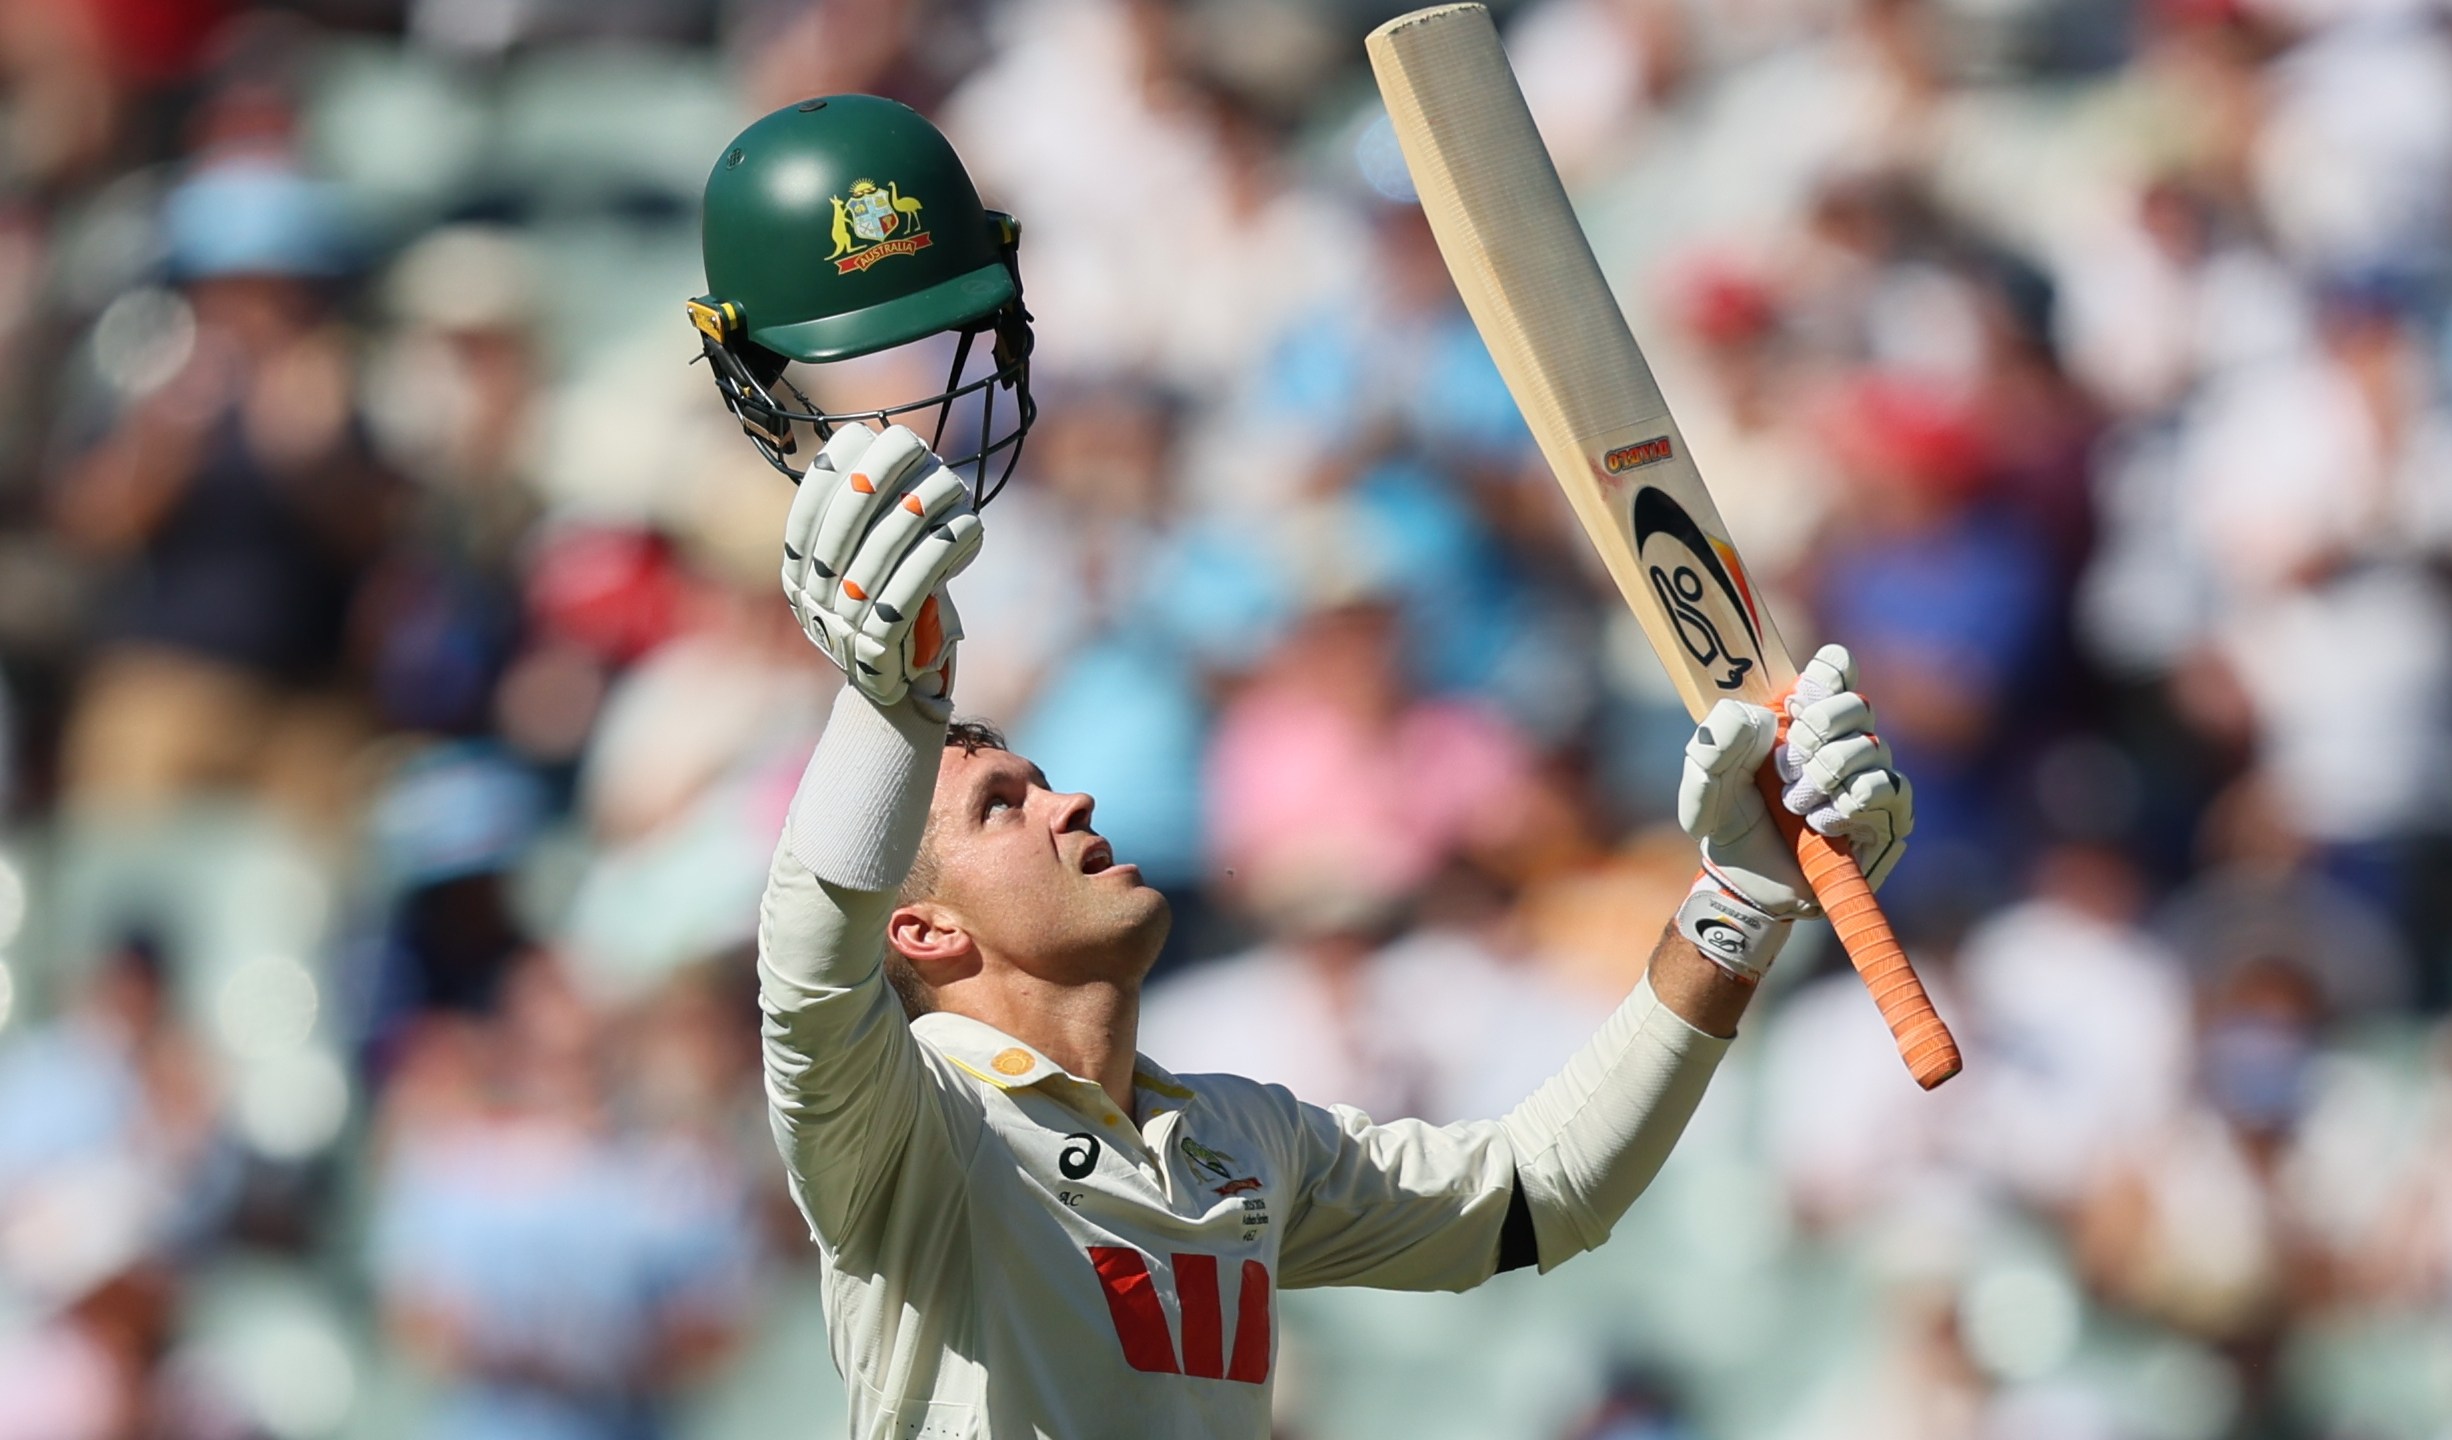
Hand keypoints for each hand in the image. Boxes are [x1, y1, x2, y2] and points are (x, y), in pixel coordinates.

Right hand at [782, 424, 982, 719]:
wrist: (898, 686)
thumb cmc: (892, 608)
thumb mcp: (866, 562)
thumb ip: (863, 516)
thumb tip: (873, 442)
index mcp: (800, 569)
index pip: (810, 504)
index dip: (838, 464)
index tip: (870, 436)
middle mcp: (811, 594)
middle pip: (846, 516)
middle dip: (883, 472)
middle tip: (919, 447)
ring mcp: (841, 621)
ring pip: (885, 546)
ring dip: (923, 506)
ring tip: (952, 485)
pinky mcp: (878, 644)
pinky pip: (913, 585)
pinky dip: (943, 551)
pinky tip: (969, 527)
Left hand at [1676, 643, 1913, 917]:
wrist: (1750, 887)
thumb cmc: (1731, 826)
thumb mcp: (1706, 784)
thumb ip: (1716, 743)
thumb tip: (1759, 716)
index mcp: (1803, 717)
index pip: (1835, 667)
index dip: (1824, 674)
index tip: (1795, 701)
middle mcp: (1844, 740)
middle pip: (1856, 703)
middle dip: (1816, 731)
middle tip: (1783, 767)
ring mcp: (1871, 776)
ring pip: (1870, 748)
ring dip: (1823, 777)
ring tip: (1795, 806)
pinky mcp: (1889, 816)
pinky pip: (1885, 789)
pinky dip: (1846, 806)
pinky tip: (1821, 825)